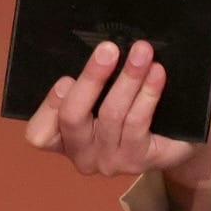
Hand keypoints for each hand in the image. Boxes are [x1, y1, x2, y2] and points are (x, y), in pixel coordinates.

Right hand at [24, 37, 210, 180]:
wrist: (171, 142)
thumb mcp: (97, 99)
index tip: (65, 78)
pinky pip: (139, 121)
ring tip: (142, 52)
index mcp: (61, 141)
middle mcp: (82, 156)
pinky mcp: (139, 160)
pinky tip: (156, 73)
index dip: (49, 107)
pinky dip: (148, 93)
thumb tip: (96, 49)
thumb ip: (86, 84)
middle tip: (109, 48)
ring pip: (111, 114)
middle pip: (73, 117)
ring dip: (128, 78)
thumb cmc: (125, 112)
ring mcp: (110, 161)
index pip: (39, 134)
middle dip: (91, 78)